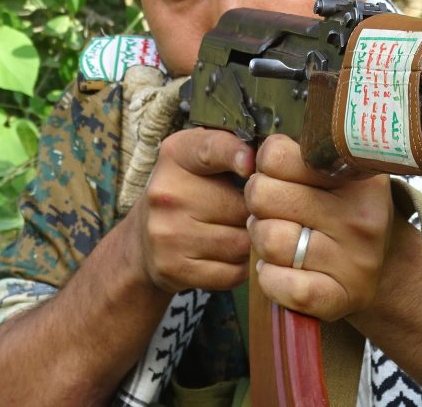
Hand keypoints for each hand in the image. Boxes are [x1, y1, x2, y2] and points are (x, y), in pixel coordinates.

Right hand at [127, 127, 254, 292]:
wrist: (143, 241)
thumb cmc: (188, 193)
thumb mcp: (201, 158)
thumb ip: (235, 148)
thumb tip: (278, 156)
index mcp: (176, 155)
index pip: (212, 149)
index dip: (236, 155)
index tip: (253, 163)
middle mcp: (166, 193)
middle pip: (241, 207)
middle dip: (257, 213)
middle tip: (254, 211)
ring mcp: (167, 234)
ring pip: (241, 243)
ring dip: (251, 241)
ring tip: (240, 232)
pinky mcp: (173, 269)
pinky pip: (232, 272)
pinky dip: (240, 267)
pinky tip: (228, 255)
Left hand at [245, 135, 392, 320]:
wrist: (386, 270)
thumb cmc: (344, 214)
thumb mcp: (336, 177)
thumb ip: (298, 158)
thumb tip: (248, 155)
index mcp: (357, 177)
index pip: (278, 156)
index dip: (265, 166)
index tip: (276, 176)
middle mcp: (361, 216)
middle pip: (264, 195)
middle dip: (258, 202)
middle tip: (272, 209)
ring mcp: (355, 260)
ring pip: (269, 240)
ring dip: (262, 240)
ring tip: (277, 238)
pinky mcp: (341, 296)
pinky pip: (281, 283)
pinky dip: (270, 278)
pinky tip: (281, 269)